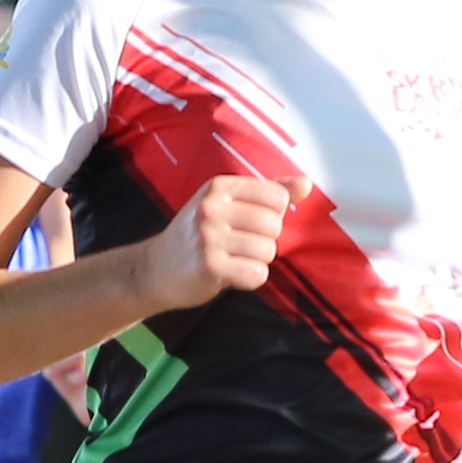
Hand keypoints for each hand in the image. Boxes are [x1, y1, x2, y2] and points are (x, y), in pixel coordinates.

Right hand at [146, 172, 295, 310]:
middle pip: (274, 225)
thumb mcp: (226, 203)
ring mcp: (209, 237)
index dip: (273, 214)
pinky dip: (250, 278)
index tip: (251, 223)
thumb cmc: (198, 234)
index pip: (277, 197)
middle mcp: (212, 207)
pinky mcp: (210, 266)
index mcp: (219, 186)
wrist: (155, 269)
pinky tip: (231, 274)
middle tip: (241, 245)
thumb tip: (306, 184)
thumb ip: (268, 192)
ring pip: (268, 251)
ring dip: (257, 261)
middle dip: (265, 240)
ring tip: (234, 259)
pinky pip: (256, 274)